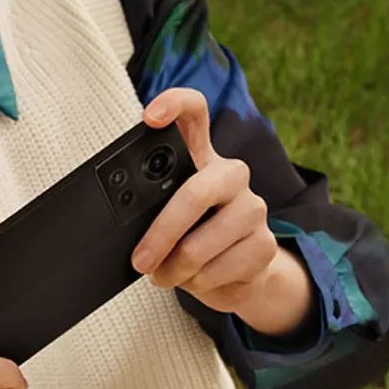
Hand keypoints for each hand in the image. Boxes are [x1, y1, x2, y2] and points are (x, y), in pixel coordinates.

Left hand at [134, 90, 314, 337]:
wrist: (233, 276)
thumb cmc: (187, 239)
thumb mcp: (162, 219)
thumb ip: (147, 211)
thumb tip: (122, 230)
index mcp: (200, 159)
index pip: (194, 113)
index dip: (174, 105)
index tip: (149, 117)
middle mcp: (231, 175)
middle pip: (196, 193)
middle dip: (161, 233)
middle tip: (140, 261)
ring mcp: (253, 209)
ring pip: (200, 245)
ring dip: (173, 270)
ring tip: (165, 275)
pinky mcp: (266, 245)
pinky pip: (216, 271)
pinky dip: (196, 284)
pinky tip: (198, 278)